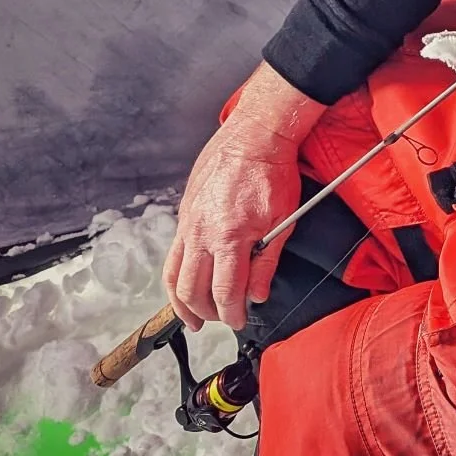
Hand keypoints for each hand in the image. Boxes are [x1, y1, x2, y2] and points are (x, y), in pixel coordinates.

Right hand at [162, 65, 321, 330]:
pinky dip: (176, 276)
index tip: (238, 321)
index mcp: (230, 237)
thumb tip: (256, 295)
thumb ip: (267, 262)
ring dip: (182, 302)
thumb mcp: (283, 221)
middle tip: (220, 320)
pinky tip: (185, 284)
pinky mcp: (184, 213)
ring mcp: (189, 223)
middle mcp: (202, 233)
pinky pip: (173, 253)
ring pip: (174, 275)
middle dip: (206, 313)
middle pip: (193, 290)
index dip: (230, 313)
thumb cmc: (273, 172)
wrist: (256, 134)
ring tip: (192, 318)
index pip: (224, 292)